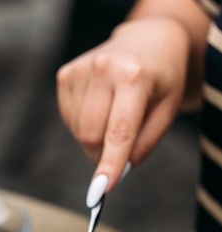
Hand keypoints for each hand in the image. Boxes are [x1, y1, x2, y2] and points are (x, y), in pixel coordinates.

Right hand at [56, 16, 190, 189]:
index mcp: (134, 76)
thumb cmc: (160, 79)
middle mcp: (103, 69)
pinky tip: (99, 107)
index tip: (100, 191)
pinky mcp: (65, 75)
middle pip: (91, 136)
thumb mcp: (166, 111)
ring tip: (113, 115)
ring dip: (94, 138)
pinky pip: (68, 120)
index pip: (119, 132)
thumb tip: (116, 173)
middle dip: (103, 154)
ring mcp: (80, 70)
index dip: (109, 164)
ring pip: (78, 131)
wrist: (147, 40)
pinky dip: (82, 125)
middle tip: (119, 150)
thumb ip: (143, 144)